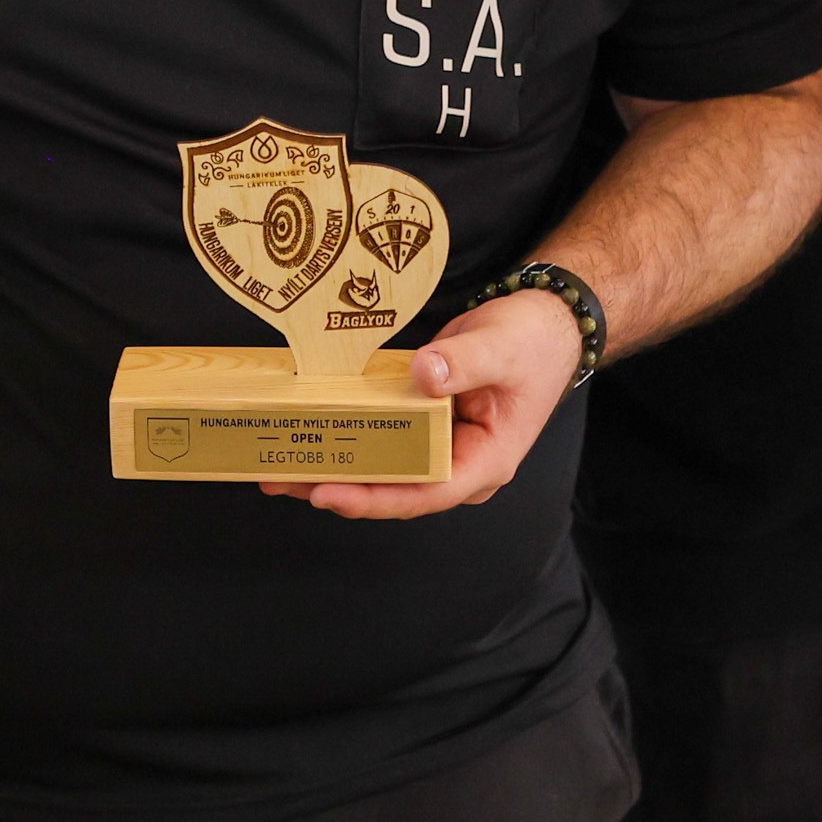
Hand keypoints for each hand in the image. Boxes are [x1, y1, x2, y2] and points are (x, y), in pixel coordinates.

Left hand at [273, 287, 582, 519]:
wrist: (546, 322)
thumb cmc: (534, 342)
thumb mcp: (503, 348)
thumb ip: (465, 362)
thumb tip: (425, 375)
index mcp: (485, 462)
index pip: (425, 494)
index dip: (374, 499)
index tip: (327, 493)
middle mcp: (458, 463)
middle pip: (392, 490)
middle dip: (335, 488)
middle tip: (279, 479)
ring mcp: (438, 446)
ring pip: (380, 470)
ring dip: (331, 469)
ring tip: (275, 467)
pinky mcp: (421, 423)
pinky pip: (380, 440)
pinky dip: (345, 437)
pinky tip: (307, 432)